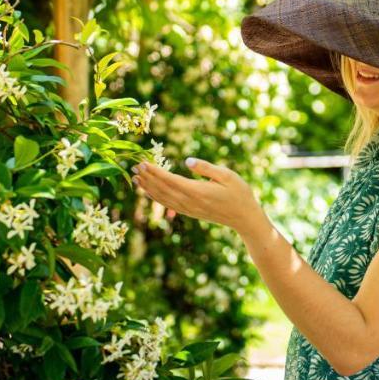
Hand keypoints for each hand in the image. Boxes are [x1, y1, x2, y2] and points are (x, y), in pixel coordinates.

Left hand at [133, 156, 264, 233]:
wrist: (244, 218)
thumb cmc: (240, 193)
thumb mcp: (227, 175)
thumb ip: (206, 168)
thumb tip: (187, 161)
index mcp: (198, 191)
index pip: (171, 180)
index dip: (155, 172)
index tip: (143, 163)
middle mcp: (190, 202)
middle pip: (163, 190)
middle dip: (147, 178)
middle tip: (133, 166)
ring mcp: (189, 209)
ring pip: (163, 198)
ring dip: (148, 188)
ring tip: (136, 178)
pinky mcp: (190, 212)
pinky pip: (169, 205)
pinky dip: (157, 198)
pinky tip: (149, 192)